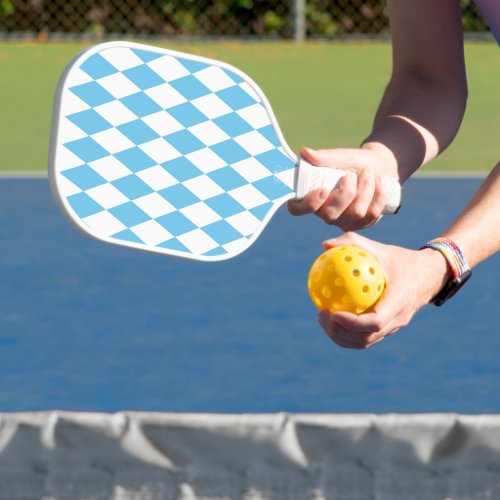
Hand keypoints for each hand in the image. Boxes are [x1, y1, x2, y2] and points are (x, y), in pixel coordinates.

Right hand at [288, 145, 397, 230]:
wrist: (379, 166)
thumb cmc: (353, 162)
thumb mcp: (341, 156)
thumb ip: (324, 157)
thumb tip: (304, 152)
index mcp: (311, 196)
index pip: (297, 209)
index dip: (308, 204)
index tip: (323, 189)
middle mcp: (324, 212)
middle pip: (330, 215)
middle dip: (346, 193)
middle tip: (351, 174)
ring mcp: (343, 221)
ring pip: (355, 213)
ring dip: (365, 189)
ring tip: (368, 172)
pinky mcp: (361, 224)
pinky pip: (371, 215)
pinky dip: (378, 195)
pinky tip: (379, 182)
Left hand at [316, 232, 450, 348]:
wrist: (429, 275)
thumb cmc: (401, 259)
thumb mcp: (380, 248)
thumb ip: (353, 243)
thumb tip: (324, 245)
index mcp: (399, 301)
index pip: (375, 322)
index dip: (352, 323)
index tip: (332, 313)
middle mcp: (398, 319)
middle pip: (366, 338)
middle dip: (340, 332)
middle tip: (321, 315)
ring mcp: (394, 327)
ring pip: (365, 342)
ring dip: (341, 336)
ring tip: (322, 319)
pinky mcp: (389, 329)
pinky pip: (366, 337)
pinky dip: (347, 333)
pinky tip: (331, 318)